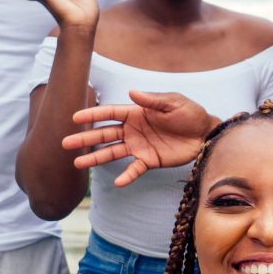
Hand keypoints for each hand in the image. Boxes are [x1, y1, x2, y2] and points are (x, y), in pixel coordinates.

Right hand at [62, 91, 216, 186]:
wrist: (206, 134)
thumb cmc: (190, 114)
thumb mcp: (173, 103)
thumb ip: (152, 100)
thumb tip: (132, 92)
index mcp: (136, 113)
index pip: (110, 113)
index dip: (92, 115)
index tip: (75, 117)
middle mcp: (133, 130)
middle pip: (104, 134)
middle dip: (85, 138)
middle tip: (66, 143)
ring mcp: (139, 146)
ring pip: (112, 152)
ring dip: (96, 157)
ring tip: (78, 163)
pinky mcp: (149, 160)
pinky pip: (134, 169)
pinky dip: (126, 175)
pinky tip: (117, 182)